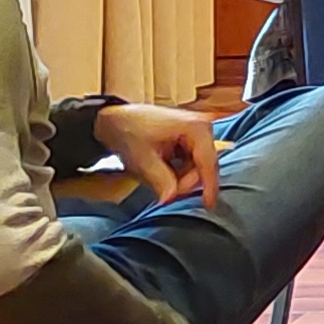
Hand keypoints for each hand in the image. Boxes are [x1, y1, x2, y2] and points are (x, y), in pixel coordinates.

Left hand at [98, 103, 221, 207]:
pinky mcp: (188, 138)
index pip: (208, 162)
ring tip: (159, 178)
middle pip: (203, 165)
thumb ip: (161, 180)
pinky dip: (178, 171)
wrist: (114, 118)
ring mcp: (195, 132)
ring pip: (197, 165)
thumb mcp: (143, 160)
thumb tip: (171, 198)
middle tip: (167, 192)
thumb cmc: (128, 131)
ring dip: (181, 177)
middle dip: (186, 181)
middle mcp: (201, 127)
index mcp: (196, 128)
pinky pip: (190, 161)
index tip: (208, 205)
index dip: (209, 186)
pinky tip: (162, 170)